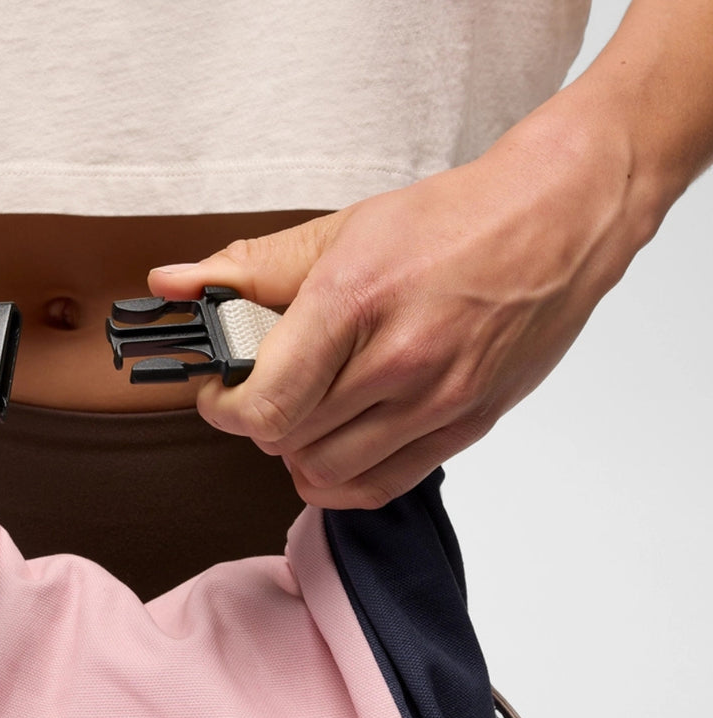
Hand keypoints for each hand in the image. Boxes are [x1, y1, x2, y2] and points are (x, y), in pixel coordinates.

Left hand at [148, 110, 644, 508]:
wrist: (556, 220)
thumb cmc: (450, 222)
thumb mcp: (342, 231)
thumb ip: (250, 267)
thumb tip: (171, 284)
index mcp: (355, 302)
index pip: (264, 404)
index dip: (224, 407)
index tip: (221, 391)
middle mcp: (399, 361)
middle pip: (287, 441)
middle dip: (260, 420)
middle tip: (267, 390)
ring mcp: (437, 401)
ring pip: (326, 473)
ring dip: (299, 451)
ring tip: (306, 414)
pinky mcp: (465, 427)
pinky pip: (379, 488)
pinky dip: (341, 480)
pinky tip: (336, 447)